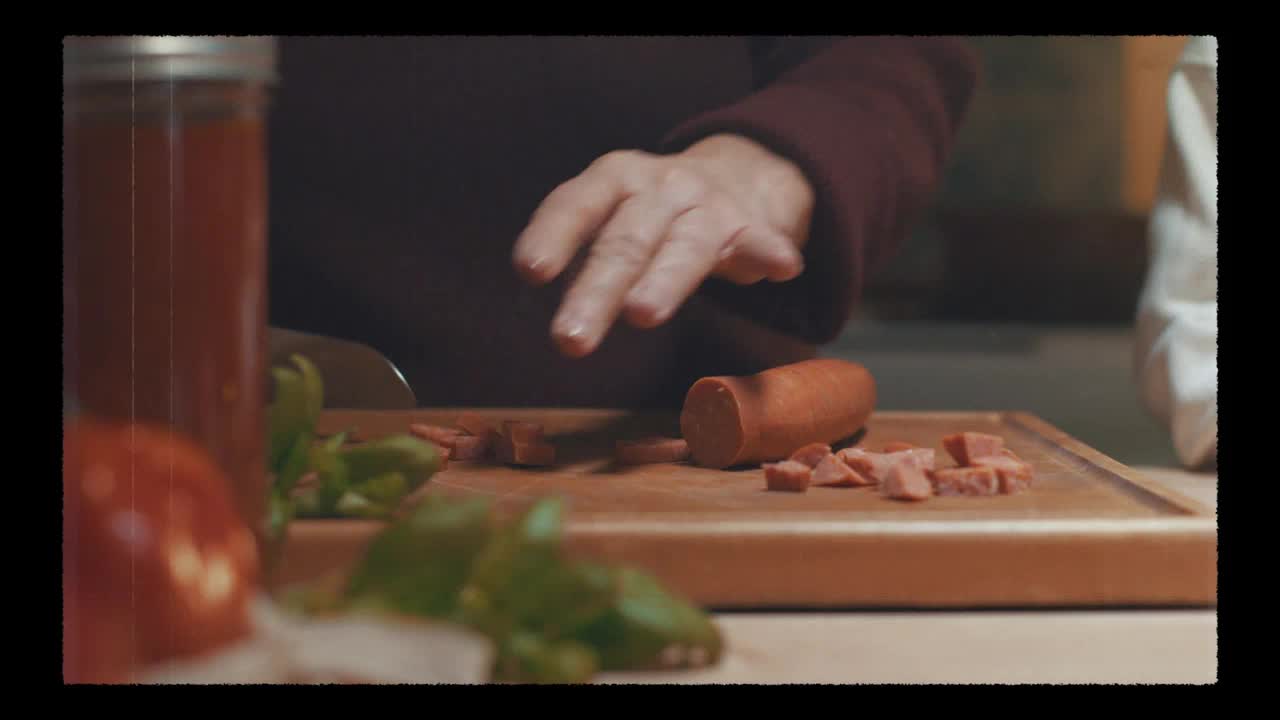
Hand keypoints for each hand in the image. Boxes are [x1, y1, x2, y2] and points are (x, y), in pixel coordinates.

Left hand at [513, 134, 814, 357]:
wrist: (739, 174)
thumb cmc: (652, 211)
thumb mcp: (613, 215)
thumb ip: (584, 254)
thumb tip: (552, 299)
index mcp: (614, 178)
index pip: (576, 204)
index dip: (553, 236)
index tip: (532, 272)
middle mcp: (659, 186)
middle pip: (624, 240)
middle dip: (596, 291)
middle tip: (569, 340)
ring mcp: (707, 206)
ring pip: (683, 247)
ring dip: (663, 280)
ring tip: (643, 313)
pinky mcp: (750, 226)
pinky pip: (760, 240)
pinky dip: (769, 252)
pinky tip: (781, 269)